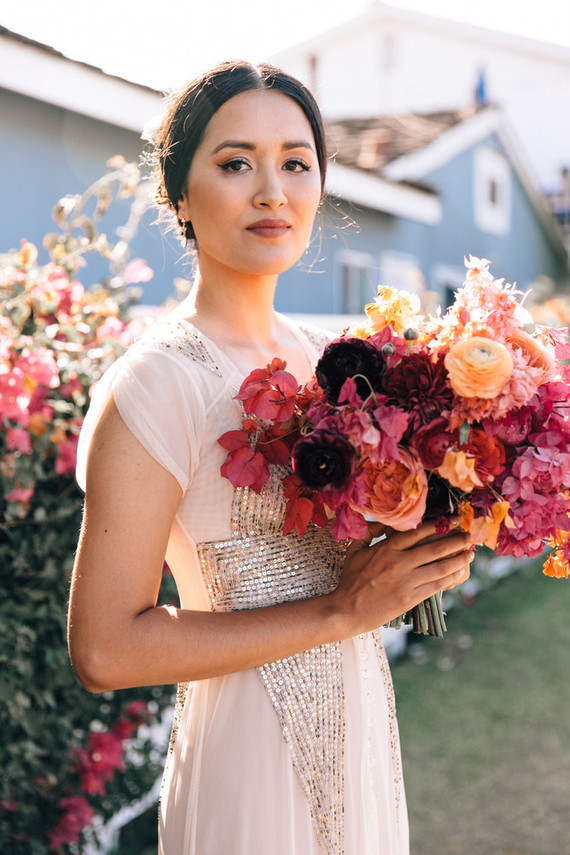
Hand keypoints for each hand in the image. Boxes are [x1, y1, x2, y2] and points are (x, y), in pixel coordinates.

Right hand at [330, 519, 473, 635]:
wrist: (347, 610)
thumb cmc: (350, 580)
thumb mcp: (354, 550)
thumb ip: (370, 533)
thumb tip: (384, 521)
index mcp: (386, 548)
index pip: (417, 533)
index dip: (437, 525)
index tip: (452, 520)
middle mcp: (399, 562)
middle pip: (434, 548)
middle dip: (455, 540)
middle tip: (470, 535)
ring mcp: (406, 581)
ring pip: (440, 567)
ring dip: (458, 559)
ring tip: (470, 553)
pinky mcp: (410, 598)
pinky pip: (436, 585)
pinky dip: (451, 578)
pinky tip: (460, 572)